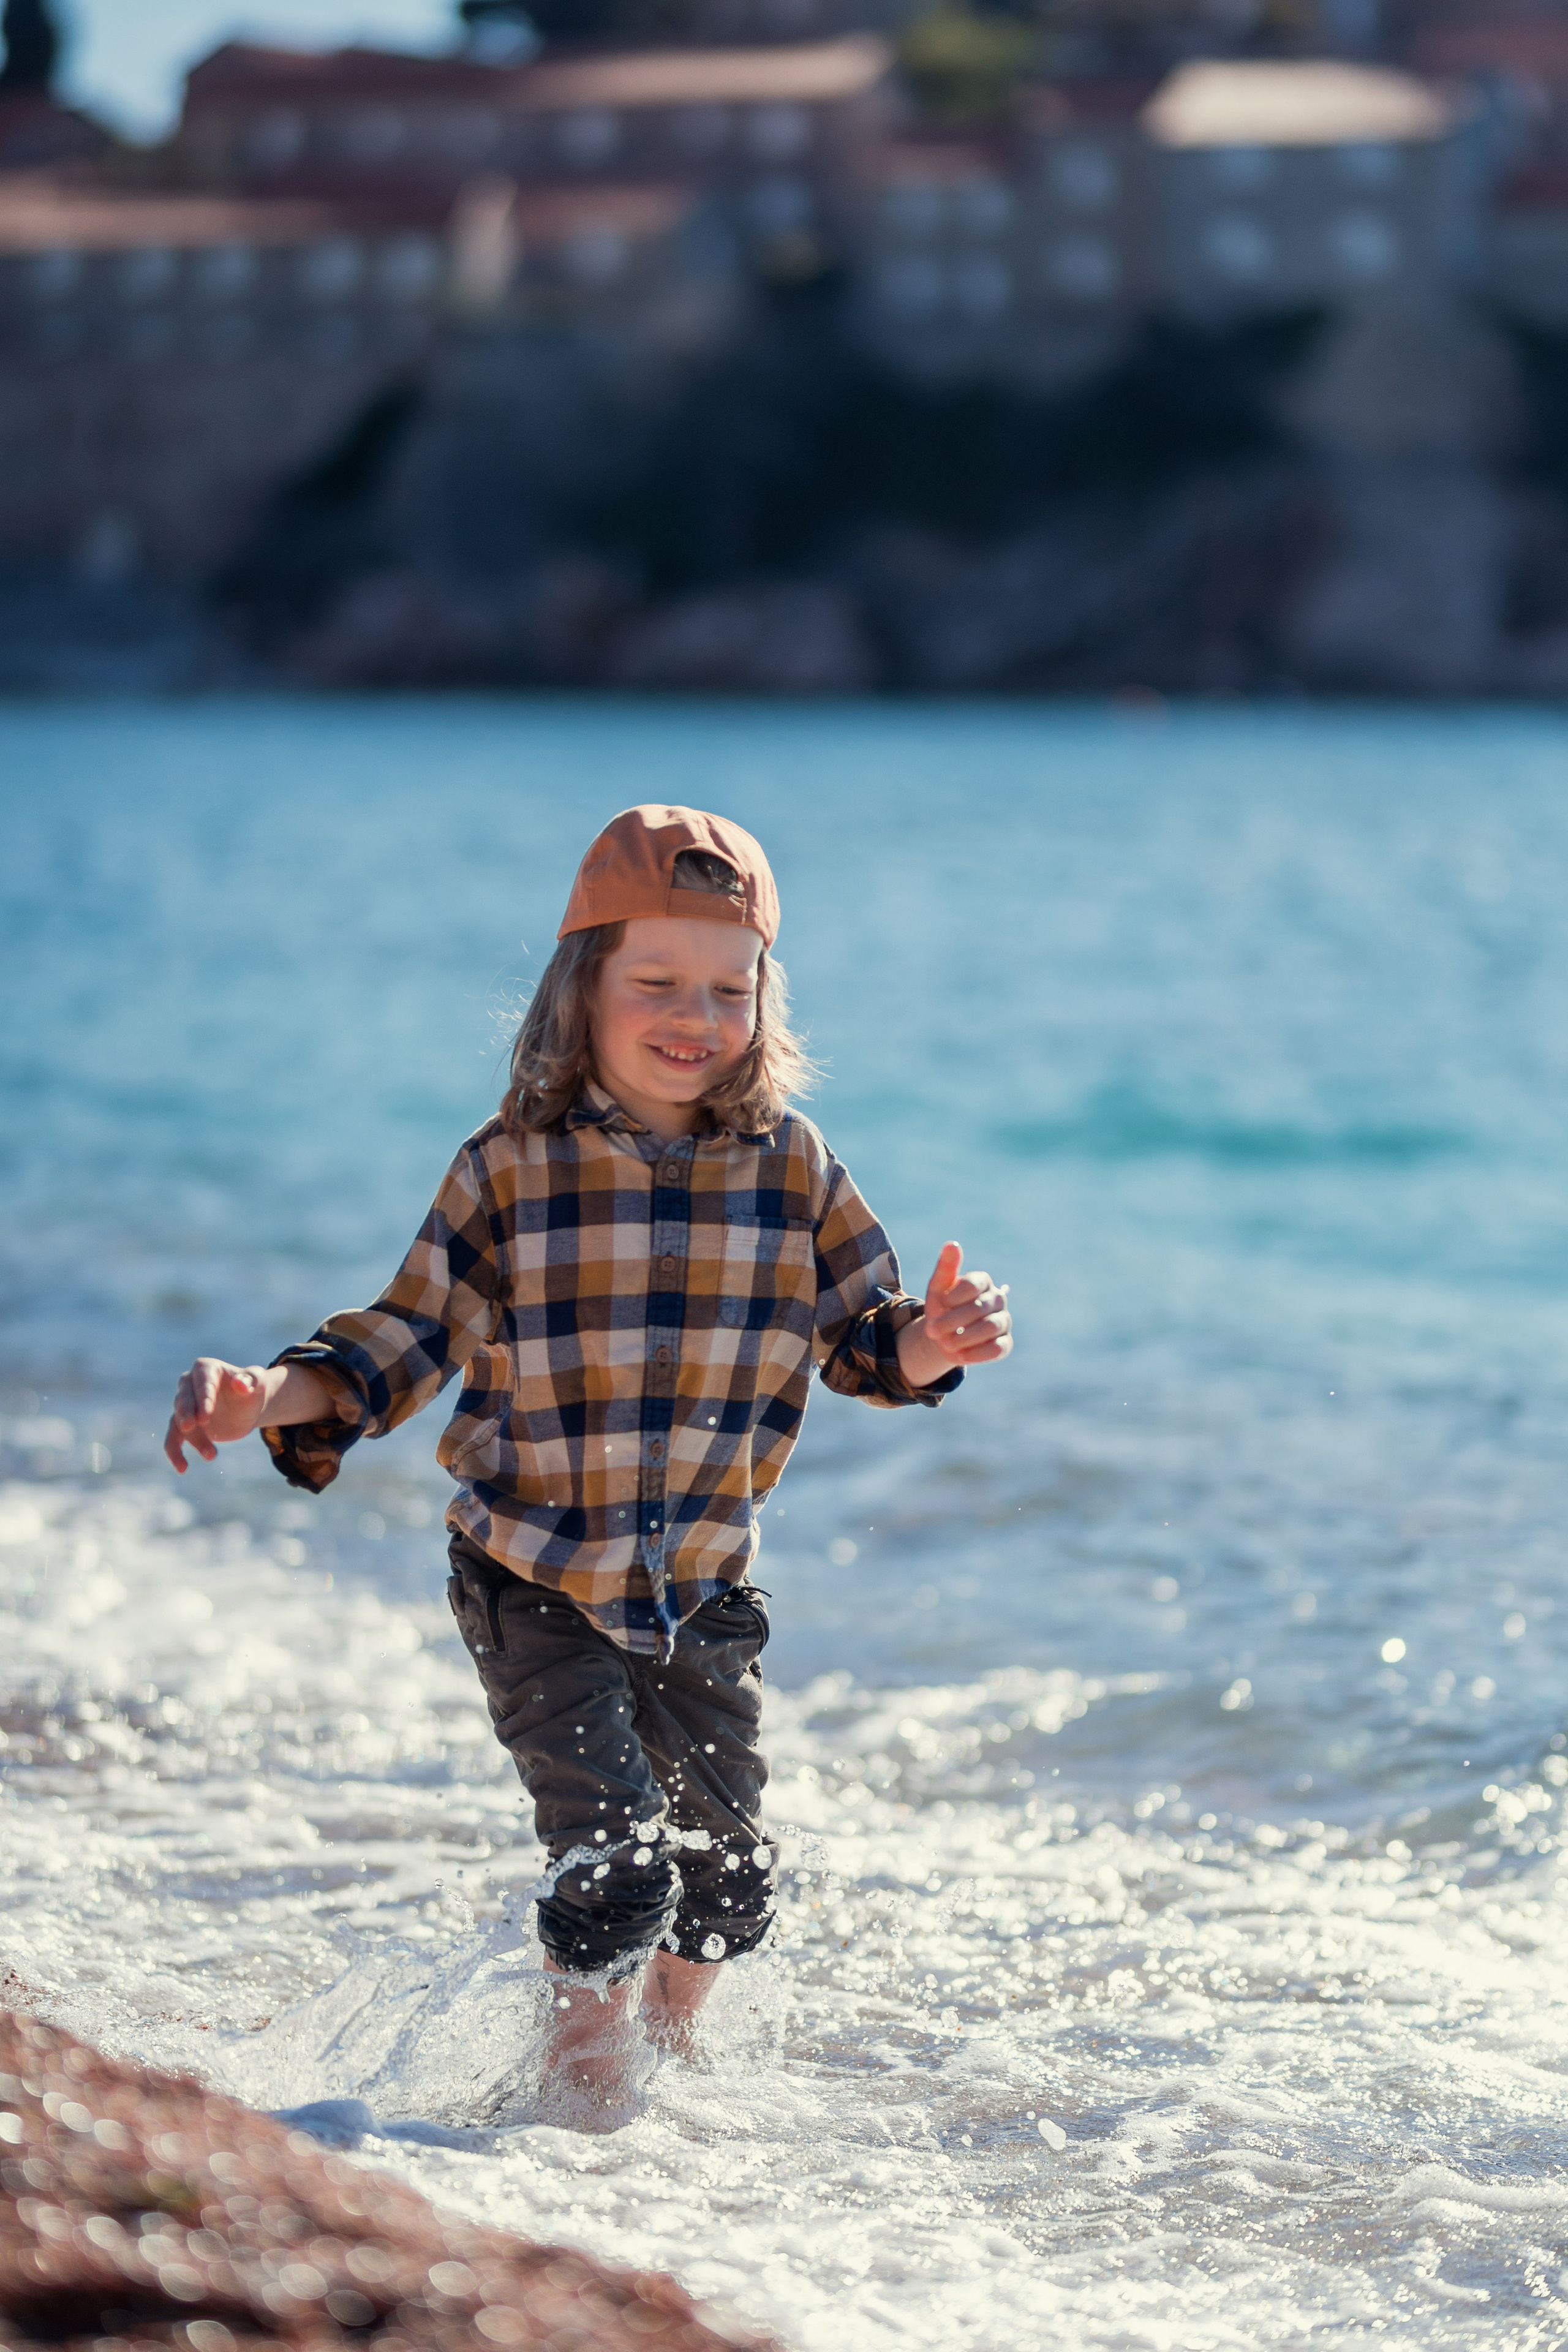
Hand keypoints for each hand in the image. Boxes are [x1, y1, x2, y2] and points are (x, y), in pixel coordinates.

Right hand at [164, 1358, 274, 1473]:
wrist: (248, 1406)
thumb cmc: (253, 1389)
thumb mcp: (257, 1383)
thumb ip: (251, 1381)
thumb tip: (241, 1384)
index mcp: (206, 1369)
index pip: (202, 1381)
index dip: (203, 1398)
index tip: (206, 1415)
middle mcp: (190, 1385)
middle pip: (184, 1399)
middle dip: (187, 1413)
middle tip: (192, 1426)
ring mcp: (186, 1406)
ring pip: (181, 1422)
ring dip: (194, 1438)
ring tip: (212, 1455)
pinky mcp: (186, 1426)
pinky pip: (174, 1438)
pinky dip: (175, 1453)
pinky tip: (183, 1468)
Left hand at [896, 1242, 1012, 1388]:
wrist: (944, 1336)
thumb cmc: (942, 1307)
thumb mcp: (938, 1287)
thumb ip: (946, 1267)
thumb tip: (952, 1244)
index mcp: (983, 1282)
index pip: (974, 1285)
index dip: (954, 1296)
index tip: (939, 1303)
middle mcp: (998, 1299)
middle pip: (980, 1308)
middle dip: (953, 1320)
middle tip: (931, 1330)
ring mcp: (1004, 1321)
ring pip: (990, 1328)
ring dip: (964, 1337)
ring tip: (945, 1344)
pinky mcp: (1005, 1344)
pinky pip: (997, 1349)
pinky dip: (977, 1353)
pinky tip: (959, 1356)